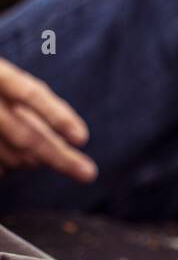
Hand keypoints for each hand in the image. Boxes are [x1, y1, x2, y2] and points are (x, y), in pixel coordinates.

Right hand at [0, 58, 96, 182]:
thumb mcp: (6, 85)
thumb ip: (31, 107)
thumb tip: (63, 145)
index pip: (31, 94)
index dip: (58, 116)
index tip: (82, 138)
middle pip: (25, 136)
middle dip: (60, 158)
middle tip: (88, 174)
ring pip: (11, 156)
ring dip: (28, 162)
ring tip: (32, 156)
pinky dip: (5, 169)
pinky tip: (7, 165)